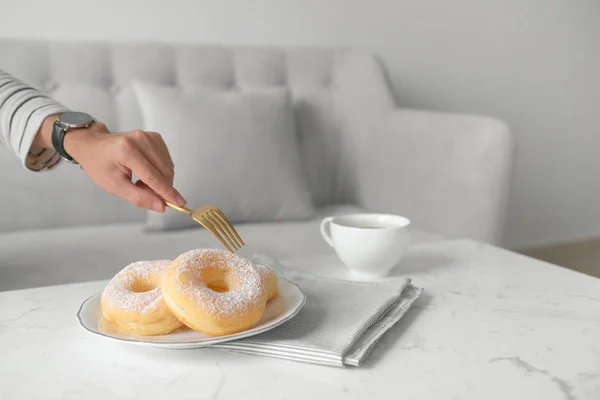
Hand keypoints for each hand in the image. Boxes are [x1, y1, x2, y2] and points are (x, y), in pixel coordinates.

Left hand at [63, 122, 185, 211]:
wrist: (93, 144)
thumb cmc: (99, 165)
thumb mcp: (113, 186)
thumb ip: (138, 197)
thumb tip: (161, 206)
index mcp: (127, 151)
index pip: (153, 176)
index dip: (167, 192)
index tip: (180, 203)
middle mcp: (140, 140)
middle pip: (164, 171)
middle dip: (161, 188)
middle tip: (144, 192)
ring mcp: (149, 136)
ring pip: (168, 166)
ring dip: (160, 180)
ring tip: (141, 181)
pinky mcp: (154, 137)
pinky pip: (166, 160)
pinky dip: (160, 171)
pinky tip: (147, 171)